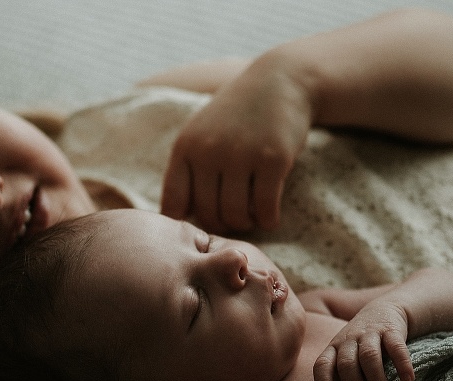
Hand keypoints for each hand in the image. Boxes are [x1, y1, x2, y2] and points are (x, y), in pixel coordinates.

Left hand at [160, 52, 311, 231]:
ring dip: (245, 224)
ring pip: (236, 215)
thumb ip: (186, 170)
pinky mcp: (272, 159)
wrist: (279, 82)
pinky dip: (268, 220)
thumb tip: (174, 217)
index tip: (203, 223)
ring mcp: (241, 154)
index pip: (173, 203)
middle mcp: (208, 151)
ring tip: (251, 217)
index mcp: (185, 147)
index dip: (186, 223)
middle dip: (222, 225)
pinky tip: (270, 217)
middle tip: (234, 220)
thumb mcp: (201, 135)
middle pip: (207, 214)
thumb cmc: (236, 117)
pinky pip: (265, 208)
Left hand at [313, 300, 414, 380]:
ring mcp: (369, 333)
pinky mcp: (391, 329)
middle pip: (347, 364)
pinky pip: (396, 347)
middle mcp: (348, 340)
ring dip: (376, 380)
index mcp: (334, 348)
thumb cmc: (362, 344)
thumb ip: (342, 376)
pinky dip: (402, 364)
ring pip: (369, 356)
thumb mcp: (347, 355)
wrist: (384, 309)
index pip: (322, 365)